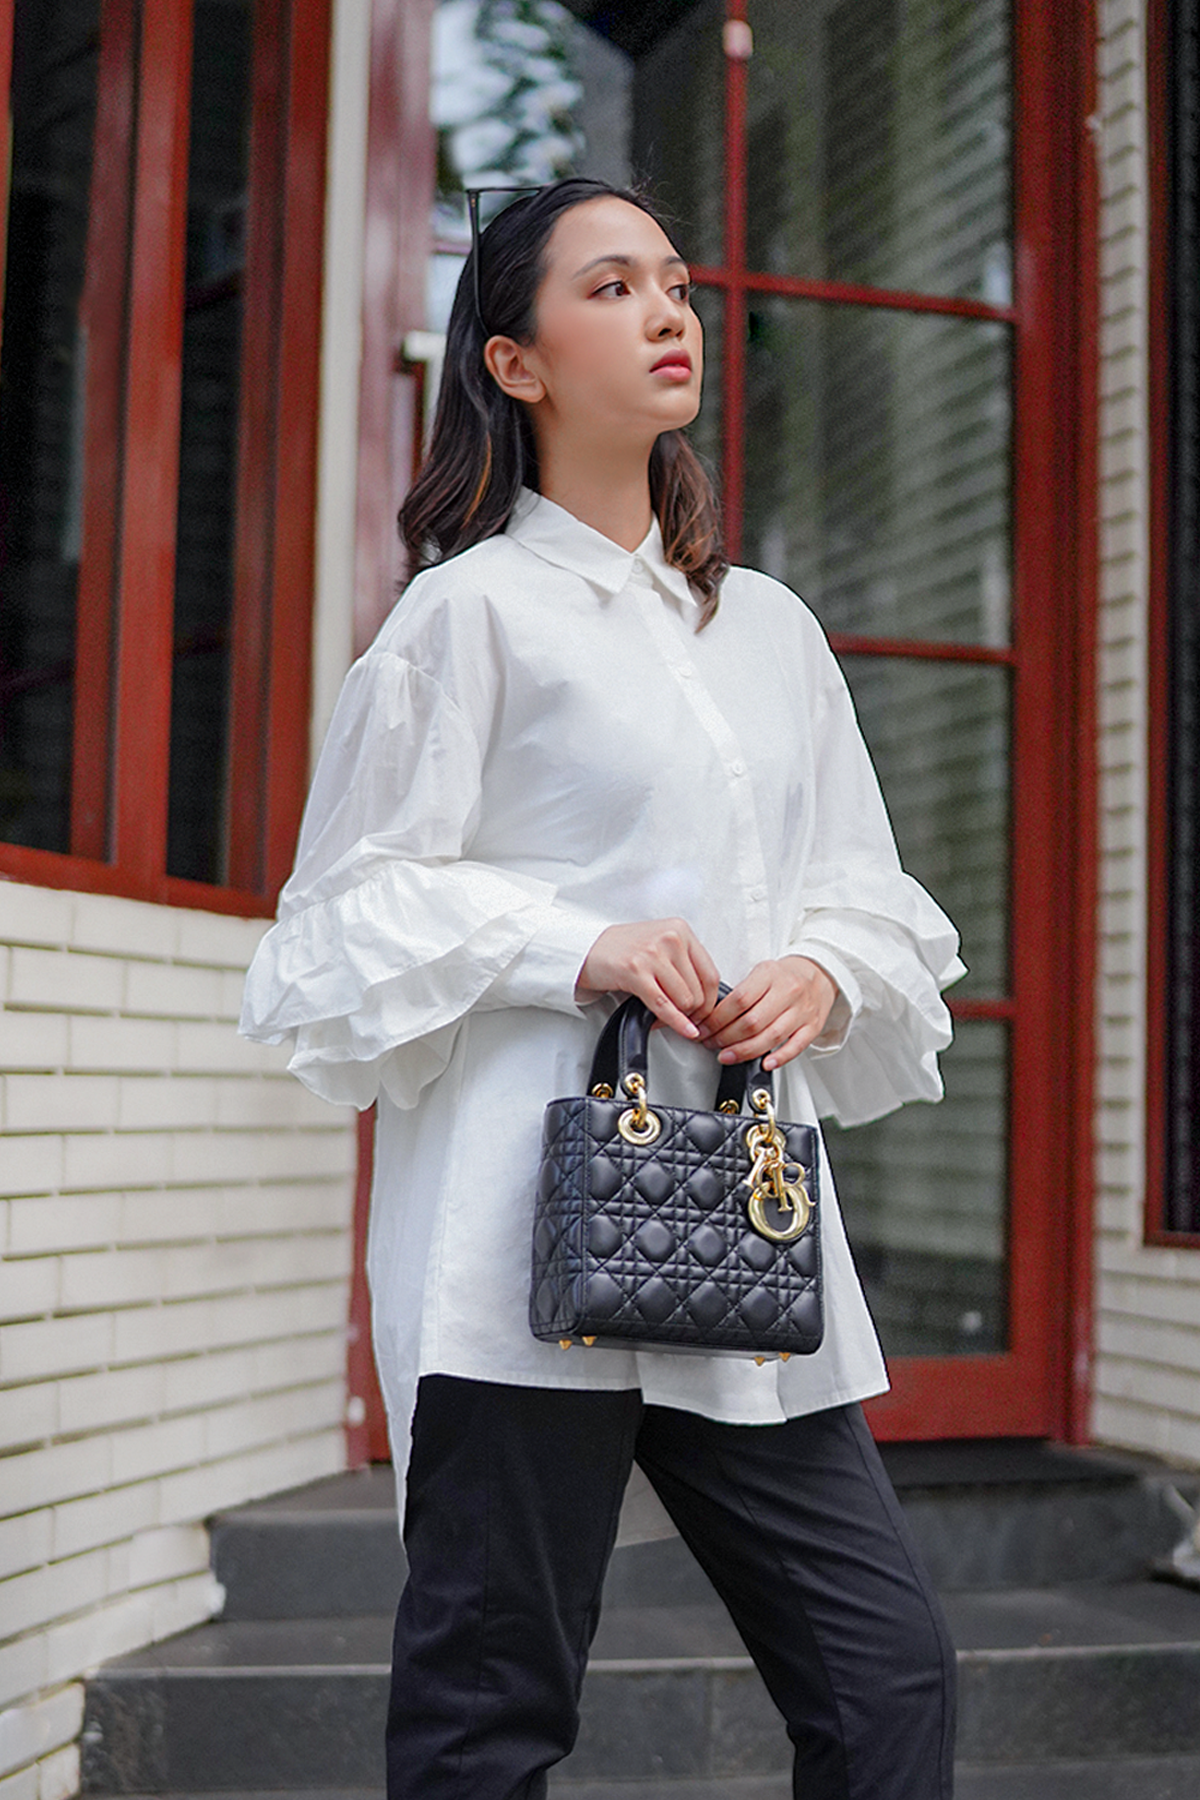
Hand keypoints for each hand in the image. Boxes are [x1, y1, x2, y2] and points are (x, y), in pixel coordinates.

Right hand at [577, 919, 720, 1041]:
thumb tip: (707, 997)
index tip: (704, 1014)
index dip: (710, 1001)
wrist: (586, 949)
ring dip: (678, 1017)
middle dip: (693, 1013)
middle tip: (684, 1020)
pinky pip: (664, 1005)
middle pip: (700, 991)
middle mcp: (670, 938)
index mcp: (681, 929)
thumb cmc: (623, 949)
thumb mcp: (660, 945)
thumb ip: (684, 963)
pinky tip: (683, 1030)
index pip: (711, 974)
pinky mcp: (636, 971)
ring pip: (685, 1000)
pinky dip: (676, 1022)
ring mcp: (653, 954)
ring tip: (665, 1017)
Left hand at [695, 956, 837, 1070]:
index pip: (739, 1000)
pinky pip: (796, 1046)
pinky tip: (764, 1063)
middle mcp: (788, 992)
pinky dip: (779, 1058)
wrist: (818, 974)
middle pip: (752, 1022)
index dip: (717, 1018)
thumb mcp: (761, 972)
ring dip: (744, 1051)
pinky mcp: (812, 1027)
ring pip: (770, 1037)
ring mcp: (802, 1011)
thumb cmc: (784, 977)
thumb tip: (713, 1017)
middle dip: (726, 1038)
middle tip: (711, 1043)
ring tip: (726, 1056)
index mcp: (770, 975)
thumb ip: (741, 992)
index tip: (705, 1028)